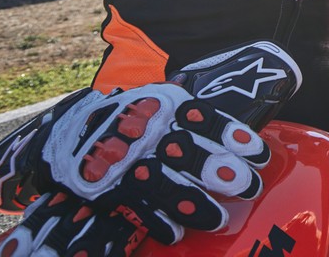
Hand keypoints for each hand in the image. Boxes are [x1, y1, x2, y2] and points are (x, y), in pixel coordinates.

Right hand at [0, 83, 269, 247]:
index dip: (235, 137)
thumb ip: (195, 111)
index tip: (260, 154)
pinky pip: (136, 207)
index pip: (206, 120)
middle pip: (190, 152)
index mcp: (166, 107)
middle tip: (249, 186)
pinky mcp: (109, 188)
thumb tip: (252, 96)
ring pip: (167, 184)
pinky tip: (176, 233)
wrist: (67, 131)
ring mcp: (128, 161)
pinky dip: (157, 221)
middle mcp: (149, 132)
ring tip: (220, 218)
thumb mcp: (161, 100)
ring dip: (196, 203)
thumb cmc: (132, 117)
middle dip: (221, 170)